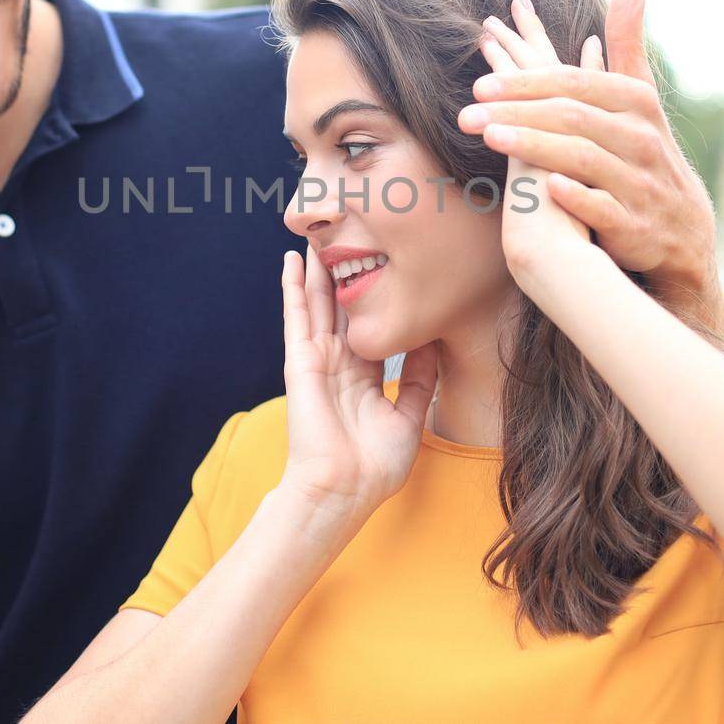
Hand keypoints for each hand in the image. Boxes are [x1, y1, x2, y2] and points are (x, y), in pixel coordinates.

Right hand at [276, 246, 438, 530]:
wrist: (342, 491)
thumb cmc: (373, 467)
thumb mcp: (409, 418)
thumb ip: (419, 381)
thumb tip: (432, 341)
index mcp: (364, 376)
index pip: (371, 325)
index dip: (378, 296)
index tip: (391, 264)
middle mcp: (339, 363)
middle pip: (342, 306)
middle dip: (344, 271)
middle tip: (351, 233)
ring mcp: (318, 360)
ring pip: (318, 303)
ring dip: (318, 269)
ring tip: (319, 234)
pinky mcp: (301, 361)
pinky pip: (297, 317)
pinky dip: (292, 288)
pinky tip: (290, 260)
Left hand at [460, 0, 723, 327]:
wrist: (681, 232)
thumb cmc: (645, 155)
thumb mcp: (641, 100)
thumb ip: (629, 45)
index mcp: (637, 105)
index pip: (575, 85)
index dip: (526, 83)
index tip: (480, 85)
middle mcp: (641, 140)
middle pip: (572, 117)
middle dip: (516, 113)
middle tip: (467, 115)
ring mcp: (640, 184)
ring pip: (584, 158)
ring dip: (534, 147)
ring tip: (490, 140)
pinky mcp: (635, 225)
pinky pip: (605, 209)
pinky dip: (577, 197)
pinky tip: (547, 188)